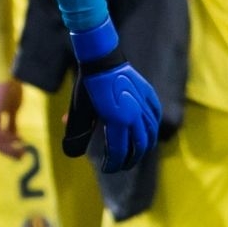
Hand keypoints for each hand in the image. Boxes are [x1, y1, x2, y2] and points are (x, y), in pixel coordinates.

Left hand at [0, 78, 26, 158]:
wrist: (10, 74)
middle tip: (22, 155)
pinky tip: (19, 140)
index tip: (20, 148)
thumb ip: (11, 123)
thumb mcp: (12, 109)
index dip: (6, 148)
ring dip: (9, 149)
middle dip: (8, 151)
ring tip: (22, 150)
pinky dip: (8, 141)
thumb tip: (14, 134)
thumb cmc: (11, 88)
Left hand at [65, 21, 159, 172]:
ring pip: (151, 132)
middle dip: (130, 159)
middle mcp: (134, 115)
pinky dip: (153, 127)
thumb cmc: (88, 85)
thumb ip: (78, 131)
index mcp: (116, 120)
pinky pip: (155, 115)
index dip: (114, 163)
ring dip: (145, 146)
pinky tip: (149, 133)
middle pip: (138, 145)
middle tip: (122, 165)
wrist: (101, 58)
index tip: (108, 168)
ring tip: (137, 153)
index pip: (119, 151)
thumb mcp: (80, 110)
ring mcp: (143, 104)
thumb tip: (72, 151)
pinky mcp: (148, 94)